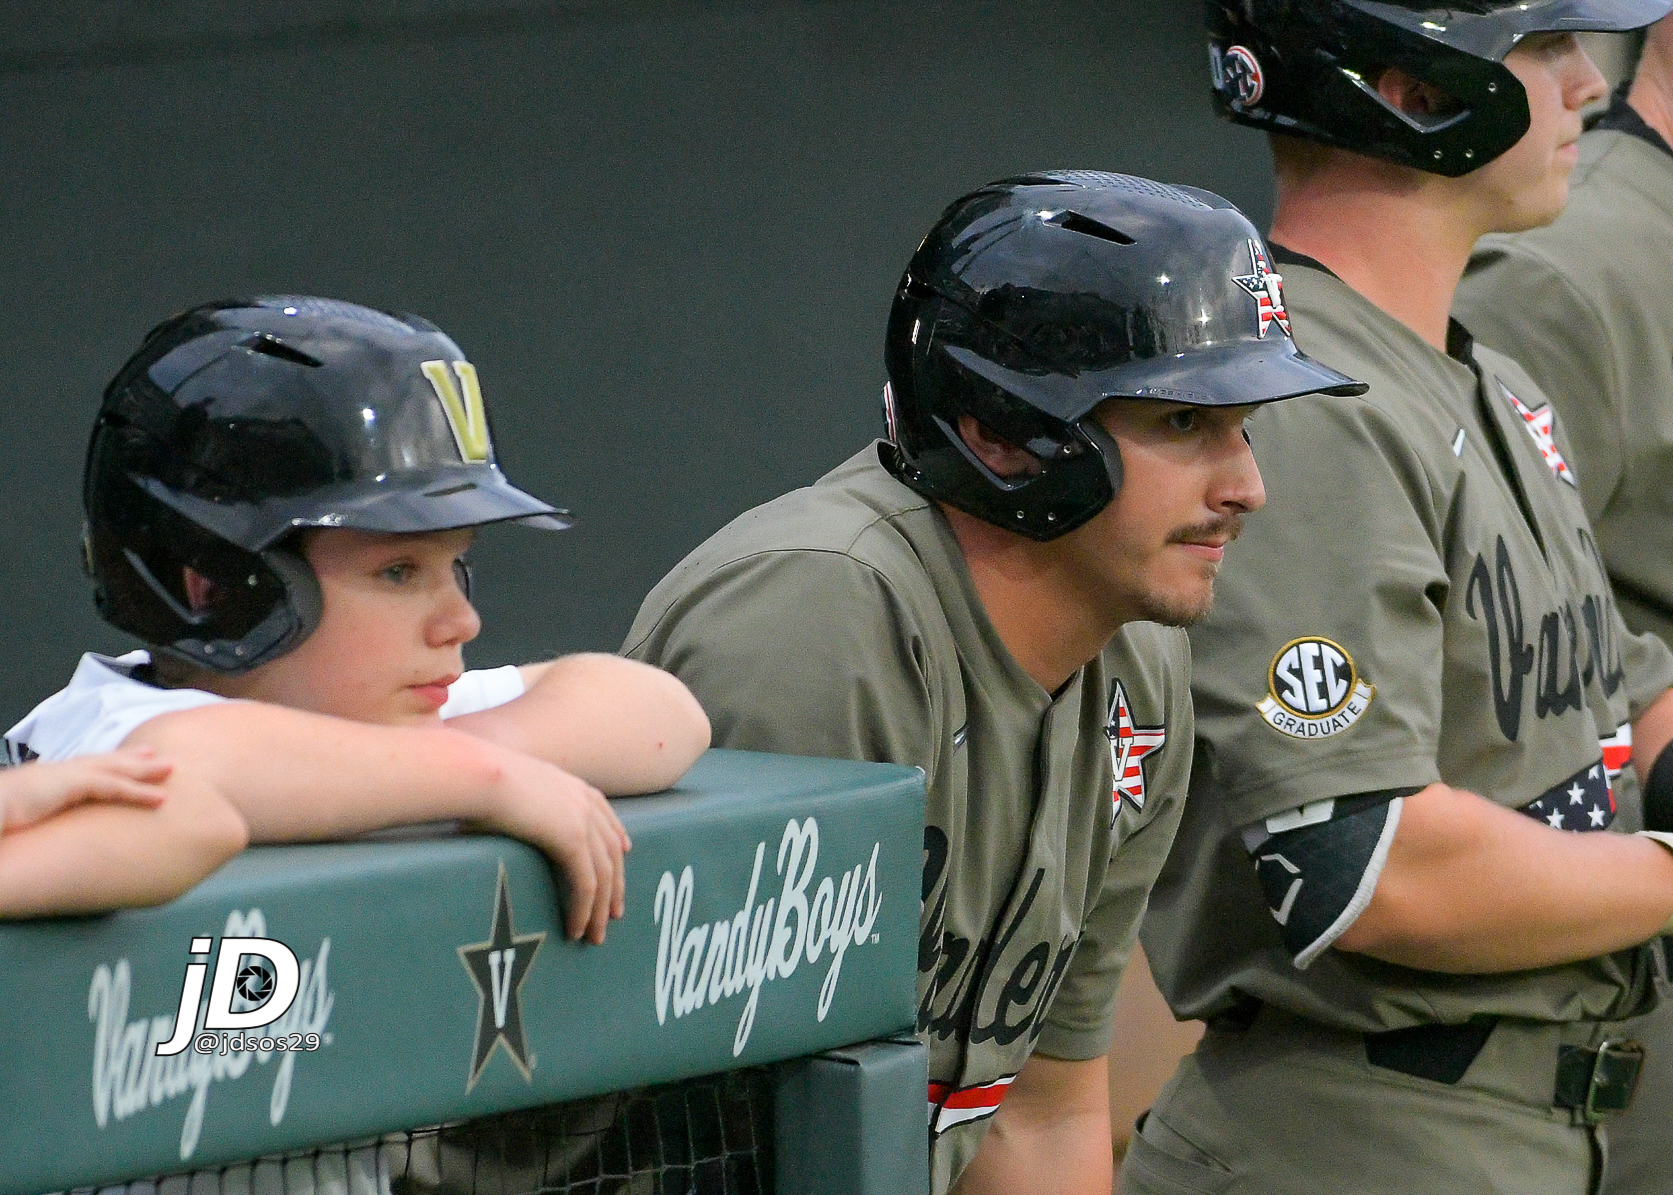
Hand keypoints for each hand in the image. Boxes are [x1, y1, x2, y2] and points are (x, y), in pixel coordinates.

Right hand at [0, 749, 173, 832]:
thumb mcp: (18, 814)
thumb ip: (33, 814)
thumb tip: (33, 824)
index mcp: (43, 779)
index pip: (81, 768)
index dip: (106, 763)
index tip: (126, 759)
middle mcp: (56, 772)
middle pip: (102, 761)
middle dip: (131, 757)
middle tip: (157, 754)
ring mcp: (62, 775)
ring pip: (113, 770)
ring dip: (144, 770)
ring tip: (171, 770)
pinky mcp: (68, 784)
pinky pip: (111, 786)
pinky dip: (137, 792)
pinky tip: (159, 798)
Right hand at [483, 753, 631, 944]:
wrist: (480, 773)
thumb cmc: (479, 779)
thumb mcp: (510, 785)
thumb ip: (521, 800)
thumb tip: (501, 815)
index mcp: (572, 786)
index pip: (606, 816)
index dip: (616, 838)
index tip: (624, 854)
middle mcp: (584, 802)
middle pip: (612, 852)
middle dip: (615, 885)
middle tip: (614, 913)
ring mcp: (582, 821)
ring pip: (603, 875)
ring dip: (600, 909)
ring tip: (594, 935)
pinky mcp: (571, 840)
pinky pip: (586, 884)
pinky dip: (583, 910)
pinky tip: (575, 929)